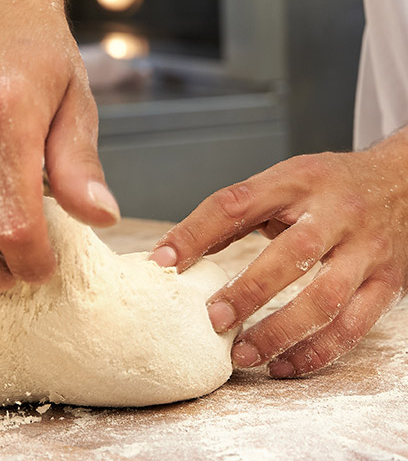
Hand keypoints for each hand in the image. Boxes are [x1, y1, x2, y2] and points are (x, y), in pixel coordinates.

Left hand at [150, 134, 407, 376]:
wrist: (402, 181)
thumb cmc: (329, 184)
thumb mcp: (284, 180)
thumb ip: (239, 212)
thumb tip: (181, 249)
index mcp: (297, 180)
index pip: (236, 203)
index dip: (194, 233)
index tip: (162, 261)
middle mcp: (335, 212)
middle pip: (291, 253)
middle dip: (248, 291)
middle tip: (213, 319)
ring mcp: (365, 249)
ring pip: (324, 298)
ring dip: (280, 332)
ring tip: (242, 354)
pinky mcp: (388, 282)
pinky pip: (353, 326)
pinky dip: (316, 352)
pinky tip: (283, 365)